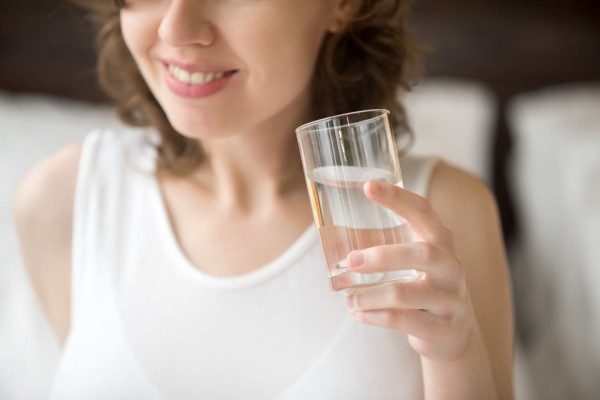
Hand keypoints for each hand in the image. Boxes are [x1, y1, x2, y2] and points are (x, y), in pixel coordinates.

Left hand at [345, 180, 476, 360]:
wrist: (454, 334)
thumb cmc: (423, 285)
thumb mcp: (411, 262)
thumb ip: (380, 247)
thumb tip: (330, 240)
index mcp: (440, 241)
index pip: (422, 211)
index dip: (397, 198)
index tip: (368, 186)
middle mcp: (450, 266)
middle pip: (421, 253)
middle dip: (382, 256)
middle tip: (351, 260)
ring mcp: (449, 299)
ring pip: (404, 294)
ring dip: (369, 295)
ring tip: (349, 298)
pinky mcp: (441, 328)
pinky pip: (402, 321)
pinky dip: (374, 317)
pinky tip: (358, 313)